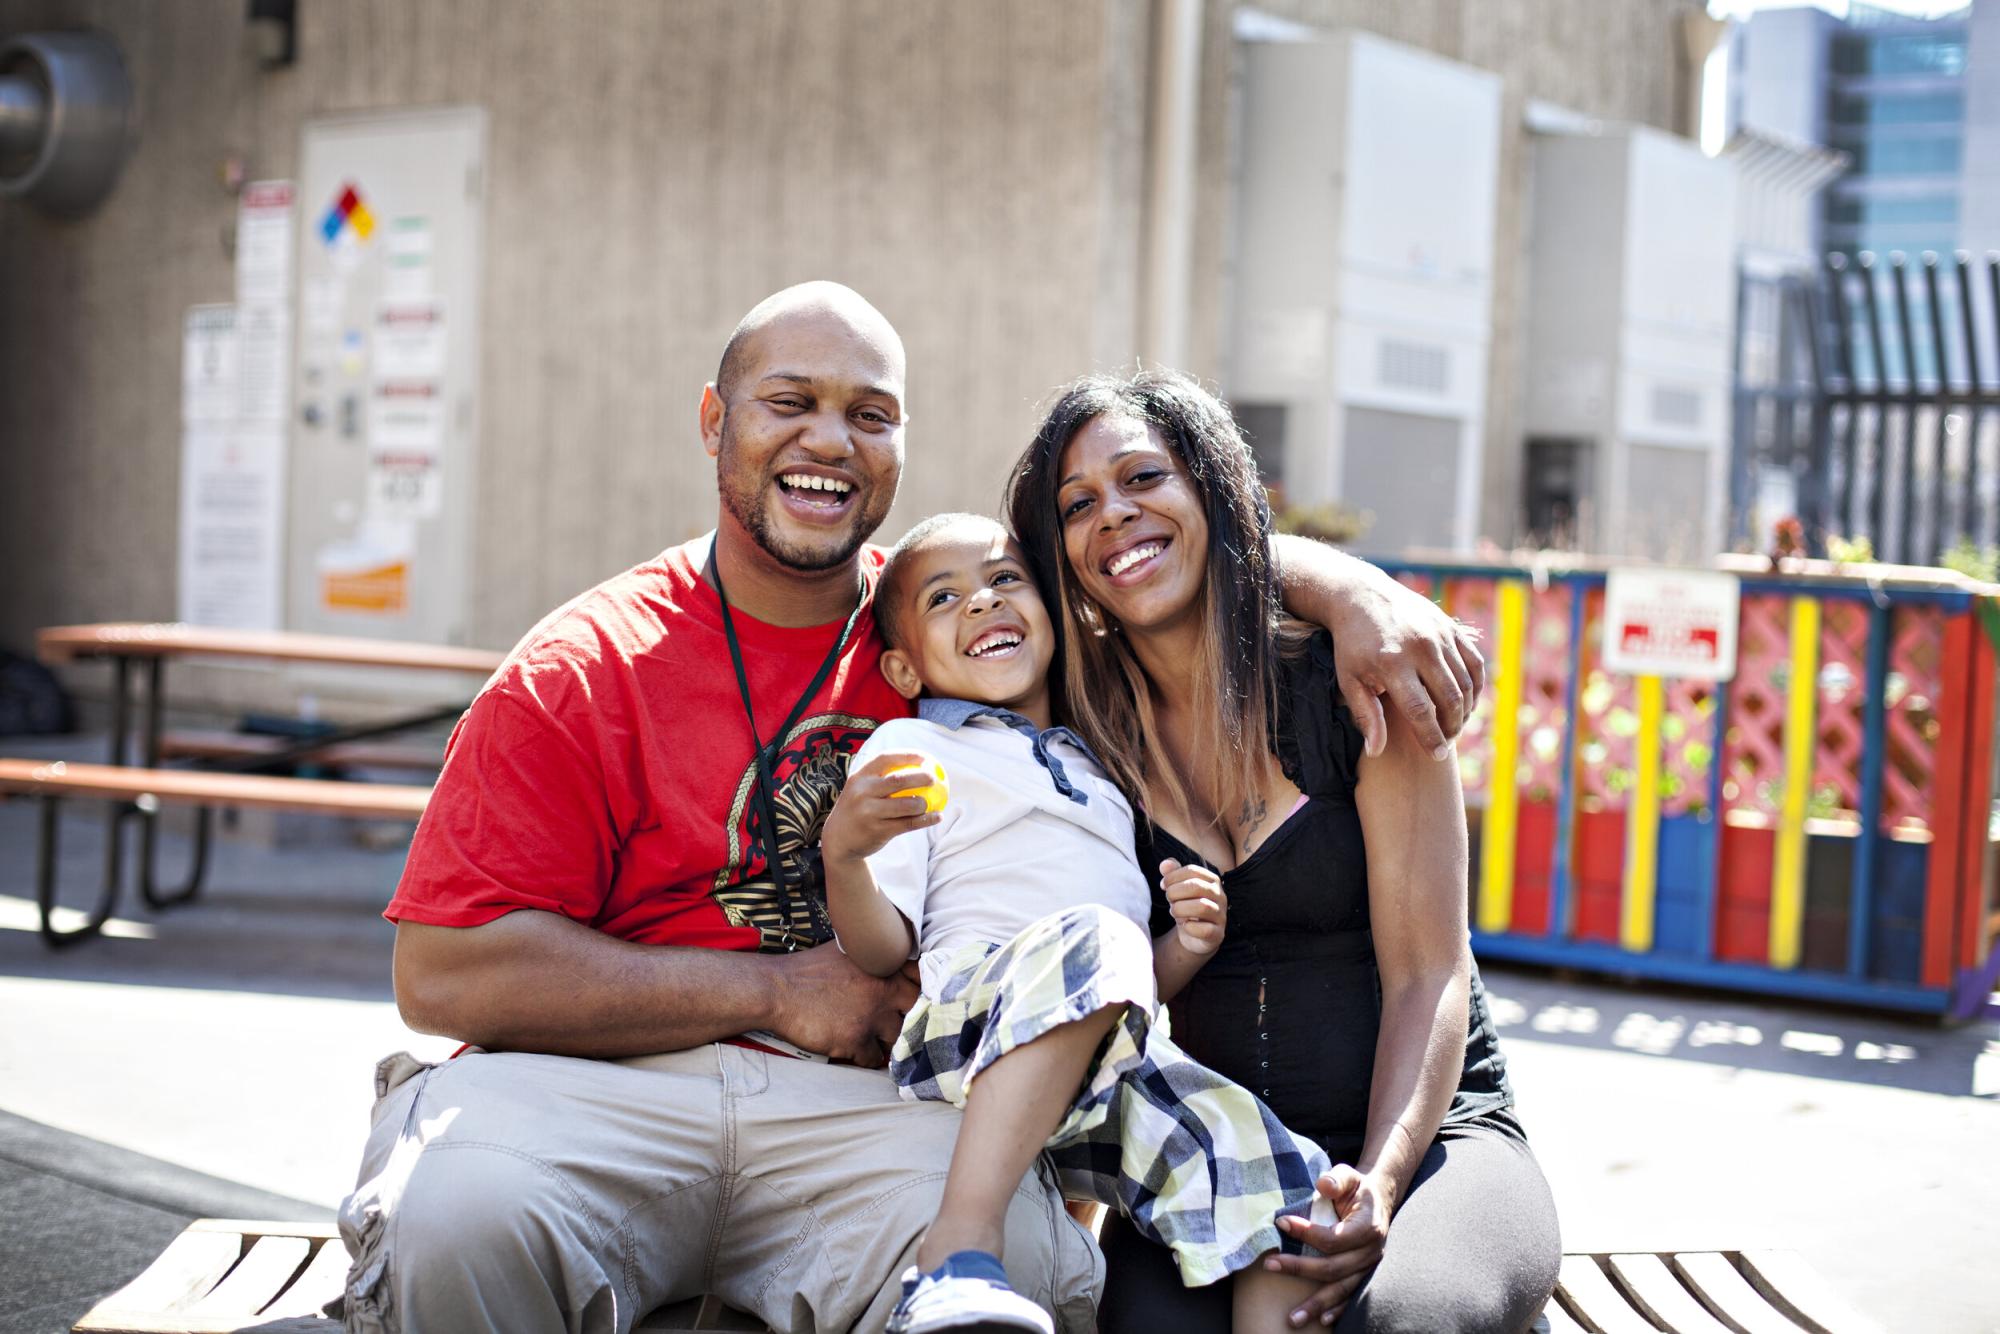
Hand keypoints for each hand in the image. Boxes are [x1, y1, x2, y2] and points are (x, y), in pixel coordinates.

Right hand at [767, 944, 919, 1067]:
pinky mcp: (855, 1040)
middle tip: (901, 1027)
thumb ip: (873, 955)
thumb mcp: (847, 950)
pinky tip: (858, 1051)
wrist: (778, 990)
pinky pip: (875, 1059)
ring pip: (899, 1039)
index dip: (924, 992)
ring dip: (890, 1042)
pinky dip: (868, 1058)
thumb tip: (888, 956)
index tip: (919, 1001)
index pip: (923, 980)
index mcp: (884, 966)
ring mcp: (871, 1017)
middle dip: (911, 1021)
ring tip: (879, 1041)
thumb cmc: (809, 969)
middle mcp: (884, 990)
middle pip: (918, 1013)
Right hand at [822, 751, 943, 863]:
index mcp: (859, 777)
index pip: (885, 759)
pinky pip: (908, 824)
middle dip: (920, 777)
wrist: (838, 840)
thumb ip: (882, 778)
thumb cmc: (858, 809)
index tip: (924, 757)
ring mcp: (869, 813)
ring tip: (932, 803)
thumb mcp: (861, 790)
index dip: (906, 756)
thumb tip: (919, 765)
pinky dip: (926, 820)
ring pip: (906, 805)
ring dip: (924, 803)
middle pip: (898, 781)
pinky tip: (937, 816)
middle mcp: (863, 793)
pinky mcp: (878, 831)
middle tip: (934, 778)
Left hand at [1161, 859, 1225, 955]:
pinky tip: (1185, 926)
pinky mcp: (1218, 934)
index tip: (1163, 885)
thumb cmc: (1186, 906)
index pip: (1192, 871)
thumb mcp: (1177, 888)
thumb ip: (1172, 874)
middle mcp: (1220, 896)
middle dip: (1175, 892)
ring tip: (1174, 911)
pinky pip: (1205, 930)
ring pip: (1202, 907)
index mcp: (1212, 880)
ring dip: (1180, 909)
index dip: (1173, 877)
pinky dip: (1190, 928)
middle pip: (1196, 887)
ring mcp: (1221, 915)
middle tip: (1169, 899)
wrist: (1194, 934)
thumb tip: (1165, 864)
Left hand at [1264, 1165, 1394, 1326]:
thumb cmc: (1358, 1189)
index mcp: (1368, 1227)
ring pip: (1341, 1289)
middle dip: (1299, 1268)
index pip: (1334, 1238)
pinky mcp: (1365, 1276)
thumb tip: (1322, 1185)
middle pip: (1333, 1267)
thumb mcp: (1349, 1176)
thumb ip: (1336, 1179)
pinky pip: (1351, 1297)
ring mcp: (1369, 1268)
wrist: (1379, 1200)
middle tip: (1270, 1264)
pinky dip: (1337, 1310)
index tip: (1281, 1223)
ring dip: (1316, 1303)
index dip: (1306, 1233)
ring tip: (1292, 1318)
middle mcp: (1371, 1252)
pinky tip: (1321, 1320)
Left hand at [1328, 571, 1483, 759]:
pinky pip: (1474, 663)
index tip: (1436, 755)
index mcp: (1392, 663)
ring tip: (1454, 725)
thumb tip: (1376, 752)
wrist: (1361, 596)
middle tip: (1446, 741)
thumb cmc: (1352, 645)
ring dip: (1465, 710)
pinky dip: (1475, 686)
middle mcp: (1420, 648)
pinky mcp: (1451, 627)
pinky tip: (1466, 701)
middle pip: (1449, 699)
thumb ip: (1366, 715)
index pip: (1421, 711)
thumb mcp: (1350, 679)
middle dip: (1451, 727)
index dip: (1432, 737)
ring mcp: (1439, 635)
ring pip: (1466, 683)